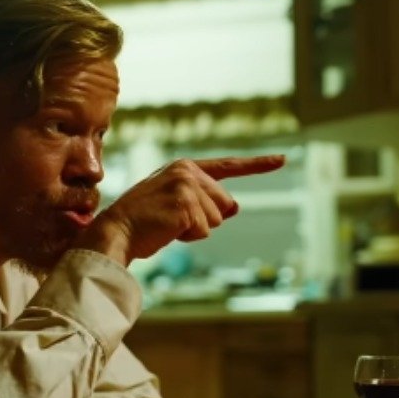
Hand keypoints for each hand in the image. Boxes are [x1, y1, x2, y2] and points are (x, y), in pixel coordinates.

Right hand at [78, 155, 285, 264]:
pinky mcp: (185, 205)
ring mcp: (186, 187)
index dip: (258, 165)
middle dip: (205, 219)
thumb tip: (234, 207)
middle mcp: (187, 171)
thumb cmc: (143, 221)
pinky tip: (167, 231)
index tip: (283, 160)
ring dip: (195, 230)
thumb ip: (204, 201)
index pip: (228, 166)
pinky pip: (204, 230)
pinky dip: (188, 237)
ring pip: (217, 219)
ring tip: (167, 225)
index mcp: (184, 167)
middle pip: (224, 204)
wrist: (116, 231)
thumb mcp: (175, 204)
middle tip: (172, 221)